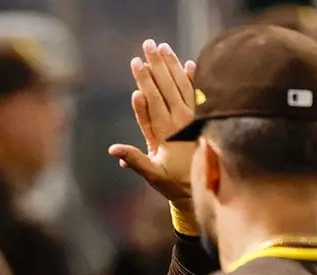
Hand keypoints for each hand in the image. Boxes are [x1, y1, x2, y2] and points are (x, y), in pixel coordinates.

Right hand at [110, 39, 198, 203]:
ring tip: (163, 48)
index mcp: (166, 131)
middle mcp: (180, 121)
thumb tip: (113, 150)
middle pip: (166, 86)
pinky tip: (189, 64)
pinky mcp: (201, 119)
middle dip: (156, 64)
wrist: (203, 188)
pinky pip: (197, 94)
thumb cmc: (173, 182)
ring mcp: (192, 118)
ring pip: (181, 85)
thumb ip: (134, 160)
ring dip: (172, 65)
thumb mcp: (152, 174)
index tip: (136, 63)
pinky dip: (194, 78)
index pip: (152, 99)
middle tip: (147, 44)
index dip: (144, 80)